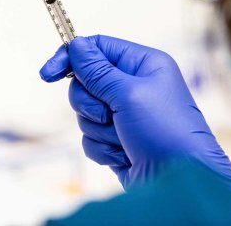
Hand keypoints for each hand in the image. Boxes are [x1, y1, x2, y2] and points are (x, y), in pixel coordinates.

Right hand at [40, 35, 230, 201]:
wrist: (182, 184)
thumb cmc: (166, 132)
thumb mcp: (129, 94)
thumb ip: (97, 71)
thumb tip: (76, 45)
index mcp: (143, 65)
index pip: (98, 48)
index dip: (71, 57)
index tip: (48, 74)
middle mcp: (134, 86)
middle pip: (85, 82)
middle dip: (90, 103)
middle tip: (108, 114)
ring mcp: (125, 115)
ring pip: (85, 112)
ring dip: (100, 129)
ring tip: (125, 138)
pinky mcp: (117, 140)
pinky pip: (90, 137)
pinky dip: (103, 147)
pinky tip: (125, 154)